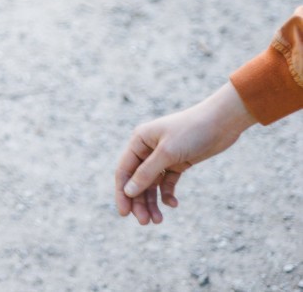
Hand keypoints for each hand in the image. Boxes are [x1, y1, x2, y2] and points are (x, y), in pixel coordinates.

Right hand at [114, 82, 256, 223]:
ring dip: (153, 202)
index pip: (124, 171)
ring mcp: (162, 157)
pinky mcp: (178, 163)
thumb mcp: (167, 153)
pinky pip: (167, 183)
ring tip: (158, 220)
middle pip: (137, 181)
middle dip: (139, 202)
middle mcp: (147, 149)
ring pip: (152, 184)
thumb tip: (128, 192)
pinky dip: (168, 194)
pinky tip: (174, 204)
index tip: (124, 214)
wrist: (222, 122)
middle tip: (145, 222)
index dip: (122, 193)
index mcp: (139, 141)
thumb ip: (146, 174)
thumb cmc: (191, 131)